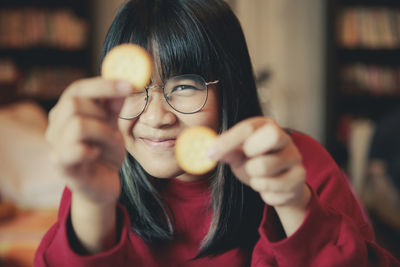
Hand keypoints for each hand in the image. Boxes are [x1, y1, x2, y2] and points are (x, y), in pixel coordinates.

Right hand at [46, 77, 131, 205]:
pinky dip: (90, 150)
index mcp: (67, 112)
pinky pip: (73, 151)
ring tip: (112, 144)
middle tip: (113, 126)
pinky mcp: (62, 167)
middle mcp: (56, 127)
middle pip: (74, 103)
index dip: (104, 85)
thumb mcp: (113, 126)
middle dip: (102, 112)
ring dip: (104, 133)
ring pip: (77, 125)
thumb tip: (125, 82)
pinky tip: (96, 154)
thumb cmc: (105, 153)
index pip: (78, 89)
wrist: (103, 185)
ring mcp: (56, 147)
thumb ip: (115, 106)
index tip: (131, 85)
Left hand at [210, 116, 309, 208]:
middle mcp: (285, 138)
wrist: (281, 186)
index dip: (227, 141)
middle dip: (251, 153)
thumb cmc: (256, 163)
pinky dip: (264, 193)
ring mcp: (294, 157)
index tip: (210, 153)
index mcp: (266, 126)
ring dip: (253, 179)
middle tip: (246, 162)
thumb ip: (228, 152)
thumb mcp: (239, 155)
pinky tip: (269, 188)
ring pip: (264, 169)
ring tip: (257, 177)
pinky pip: (272, 190)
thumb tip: (212, 150)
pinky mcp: (300, 177)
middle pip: (271, 136)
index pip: (248, 128)